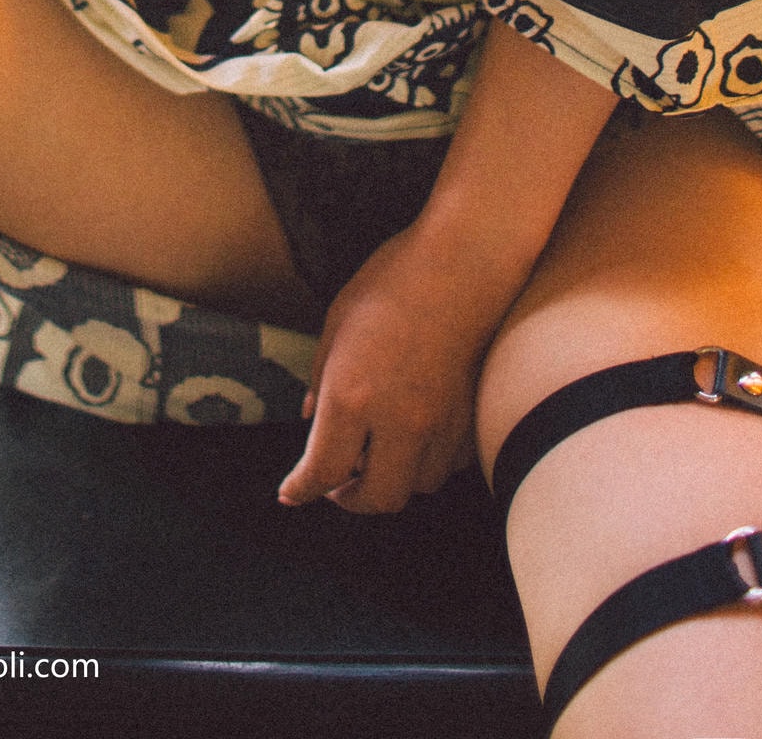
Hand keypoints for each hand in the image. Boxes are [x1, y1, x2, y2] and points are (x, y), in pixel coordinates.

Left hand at [277, 215, 519, 515]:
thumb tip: (309, 419)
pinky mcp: (470, 419)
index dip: (301, 489)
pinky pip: (447, 465)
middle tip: (336, 484)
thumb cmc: (393, 280)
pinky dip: (426, 462)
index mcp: (352, 396)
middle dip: (351, 499)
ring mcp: (440, 425)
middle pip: (376, 498)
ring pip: (417, 487)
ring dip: (391, 480)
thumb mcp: (337, 320)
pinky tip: (414, 437)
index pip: (323, 470)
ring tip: (376, 455)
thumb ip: (319, 377)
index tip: (291, 493)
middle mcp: (398, 422)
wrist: (464, 262)